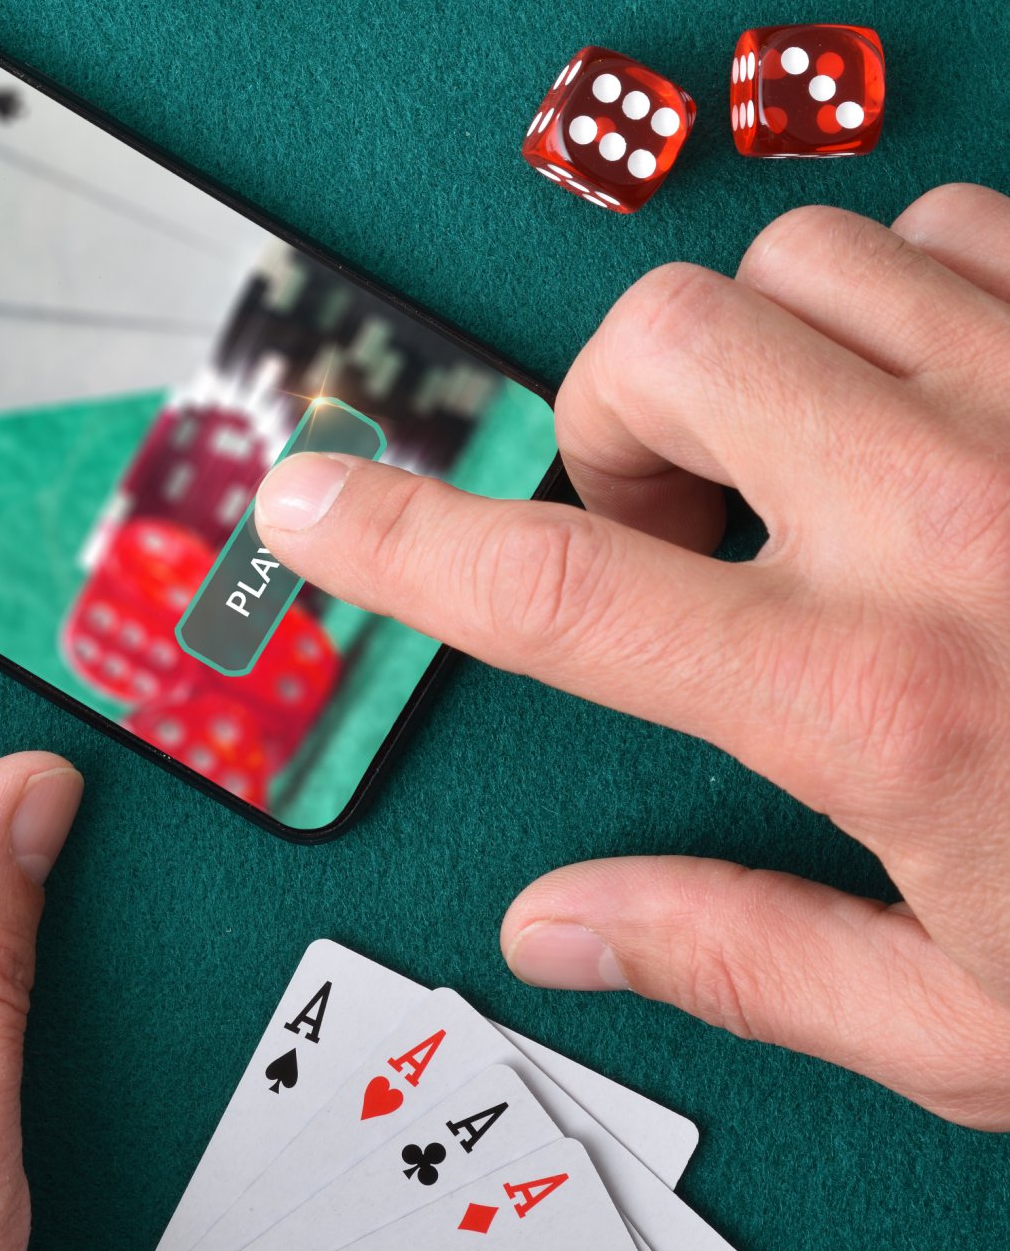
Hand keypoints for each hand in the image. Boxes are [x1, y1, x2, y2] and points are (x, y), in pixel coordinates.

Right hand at [254, 183, 1009, 1129]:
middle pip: (668, 342)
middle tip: (681, 518)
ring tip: (829, 459)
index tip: (308, 498)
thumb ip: (743, 956)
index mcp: (880, 701)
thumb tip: (557, 926)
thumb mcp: (983, 1025)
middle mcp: (957, 518)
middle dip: (626, 414)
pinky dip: (916, 291)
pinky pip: (964, 225)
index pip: (555, 590)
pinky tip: (955, 397)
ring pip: (805, 254)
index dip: (396, 537)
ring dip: (771, 349)